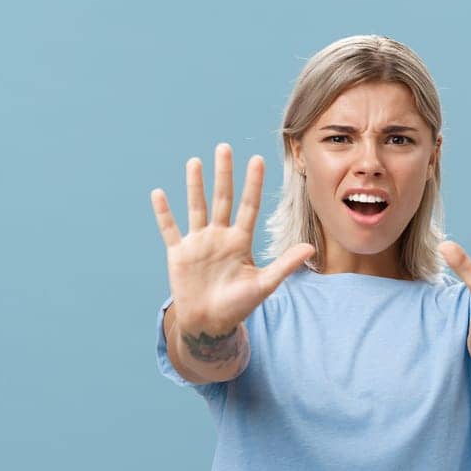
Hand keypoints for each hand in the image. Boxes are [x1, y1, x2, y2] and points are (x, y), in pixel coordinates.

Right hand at [150, 143, 315, 333]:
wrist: (210, 322)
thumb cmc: (238, 305)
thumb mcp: (264, 284)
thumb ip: (285, 264)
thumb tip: (311, 248)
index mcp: (241, 241)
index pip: (249, 206)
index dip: (252, 184)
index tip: (257, 159)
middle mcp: (219, 236)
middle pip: (222, 199)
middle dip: (224, 174)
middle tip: (224, 148)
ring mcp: (198, 242)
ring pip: (196, 207)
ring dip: (195, 185)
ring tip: (195, 161)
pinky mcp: (179, 253)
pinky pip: (170, 229)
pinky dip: (164, 213)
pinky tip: (159, 193)